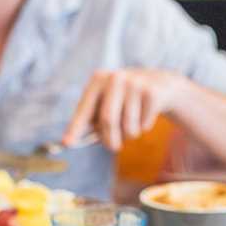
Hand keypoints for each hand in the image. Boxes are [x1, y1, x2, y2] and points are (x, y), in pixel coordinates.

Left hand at [63, 69, 186, 151]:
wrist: (159, 84)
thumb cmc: (124, 99)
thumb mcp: (106, 103)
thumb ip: (90, 121)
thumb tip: (69, 141)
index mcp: (98, 80)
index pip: (84, 109)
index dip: (75, 128)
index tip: (66, 143)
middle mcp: (115, 78)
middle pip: (108, 120)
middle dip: (110, 139)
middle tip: (113, 147)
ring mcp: (135, 84)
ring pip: (128, 126)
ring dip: (129, 134)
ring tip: (132, 125)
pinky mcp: (152, 93)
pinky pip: (144, 125)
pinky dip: (144, 128)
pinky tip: (145, 115)